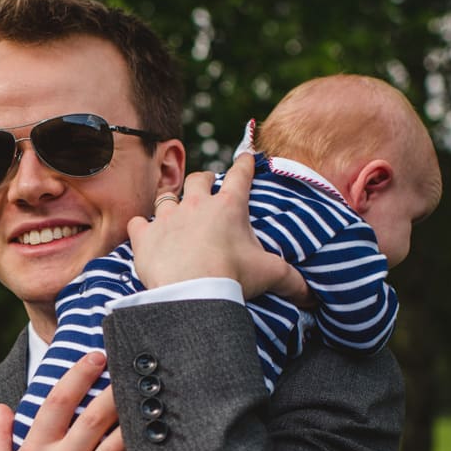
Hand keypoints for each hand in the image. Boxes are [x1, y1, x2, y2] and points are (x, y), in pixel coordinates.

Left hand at [130, 153, 294, 297]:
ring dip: (171, 201)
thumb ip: (292, 281)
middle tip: (207, 182)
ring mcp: (168, 217)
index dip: (244, 163)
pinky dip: (141, 227)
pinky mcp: (145, 235)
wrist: (191, 291)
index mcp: (229, 206)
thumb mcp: (269, 275)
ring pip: (166, 197)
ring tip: (173, 209)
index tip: (246, 154)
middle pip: (199, 178)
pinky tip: (143, 233)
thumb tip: (312, 295)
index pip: (240, 175)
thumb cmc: (232, 277)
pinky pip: (138, 222)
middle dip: (204, 177)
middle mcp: (197, 204)